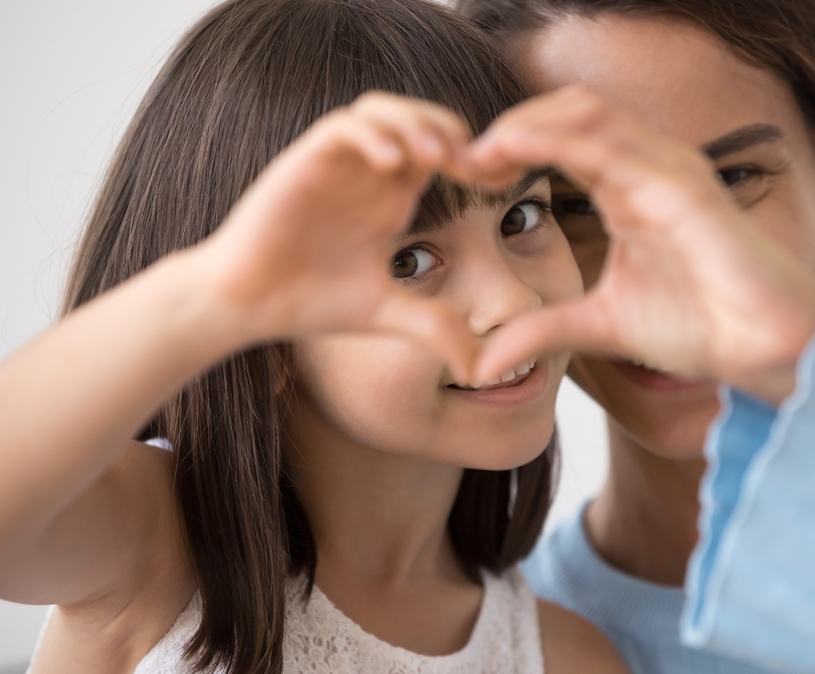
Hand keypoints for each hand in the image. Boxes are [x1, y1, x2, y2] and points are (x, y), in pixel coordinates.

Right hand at [197, 93, 477, 381]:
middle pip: (421, 118)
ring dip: (414, 123)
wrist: (249, 302)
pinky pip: (344, 127)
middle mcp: (368, 174)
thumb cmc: (311, 302)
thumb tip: (483, 369)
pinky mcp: (305, 161)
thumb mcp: (389, 314)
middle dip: (452, 132)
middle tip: (472, 167)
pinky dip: (371, 135)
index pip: (443, 154)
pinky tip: (390, 166)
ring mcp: (337, 164)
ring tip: (436, 157)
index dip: (477, 160)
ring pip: (382, 109)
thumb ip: (436, 327)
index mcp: (392, 199)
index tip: (501, 183)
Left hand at [467, 86, 814, 403]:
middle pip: (568, 111)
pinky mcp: (683, 190)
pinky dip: (556, 141)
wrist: (761, 350)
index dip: (510, 147)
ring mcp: (667, 171)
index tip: (466, 175)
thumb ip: (541, 332)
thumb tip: (479, 365)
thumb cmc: (696, 325)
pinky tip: (514, 152)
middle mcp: (646, 168)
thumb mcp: (597, 325)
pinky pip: (613, 148)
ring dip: (525, 124)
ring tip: (480, 155)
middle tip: (464, 161)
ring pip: (587, 113)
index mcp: (626, 188)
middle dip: (510, 126)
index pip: (561, 138)